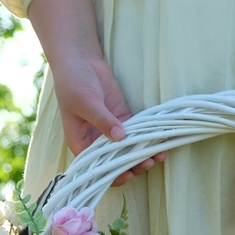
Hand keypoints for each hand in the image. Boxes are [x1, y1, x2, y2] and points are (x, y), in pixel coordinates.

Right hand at [28, 0, 162, 186]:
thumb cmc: (73, 82)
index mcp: (81, 142)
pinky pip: (136, 134)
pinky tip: (160, 143)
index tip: (128, 174)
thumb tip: (119, 137)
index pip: (96, 167)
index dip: (112, 174)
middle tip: (147, 162)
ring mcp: (111, 131)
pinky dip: (147, 139)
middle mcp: (96, 141)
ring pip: (128, 150)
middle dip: (132, 165)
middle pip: (115, 162)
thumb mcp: (86, 102)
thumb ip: (102, 120)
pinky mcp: (123, 119)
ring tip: (158, 156)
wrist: (80, 60)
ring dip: (142, 154)